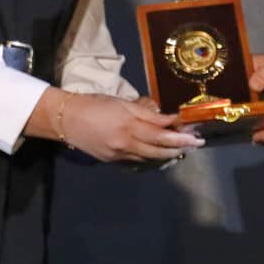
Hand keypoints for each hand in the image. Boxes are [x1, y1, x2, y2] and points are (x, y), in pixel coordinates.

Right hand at [27, 90, 203, 162]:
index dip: (179, 133)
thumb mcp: (122, 103)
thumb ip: (145, 112)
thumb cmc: (95, 104)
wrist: (66, 120)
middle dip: (180, 146)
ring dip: (169, 154)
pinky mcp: (113, 161)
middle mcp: (126, 143)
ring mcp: (120, 155)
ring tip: (183, 150)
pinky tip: (161, 154)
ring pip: (150, 157)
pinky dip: (152, 157)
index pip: (160, 131)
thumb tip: (166, 118)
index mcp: (129, 125)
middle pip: (159, 148)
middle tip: (197, 144)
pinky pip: (137, 160)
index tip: (195, 131)